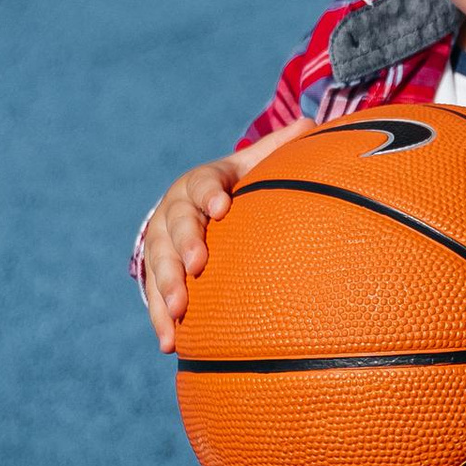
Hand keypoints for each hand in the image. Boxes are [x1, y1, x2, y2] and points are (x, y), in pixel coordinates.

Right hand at [140, 120, 311, 350]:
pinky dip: (160, 319)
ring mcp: (160, 243)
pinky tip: (169, 342)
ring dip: (167, 286)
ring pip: (157, 262)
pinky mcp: (155, 274)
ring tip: (179, 310)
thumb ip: (276, 151)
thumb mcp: (249, 168)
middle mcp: (174, 210)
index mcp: (200, 183)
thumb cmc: (231, 189)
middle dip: (183, 245)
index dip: (209, 194)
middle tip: (195, 266)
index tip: (221, 207)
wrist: (189, 209)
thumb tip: (313, 123)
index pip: (202, 184)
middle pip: (174, 225)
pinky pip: (153, 296)